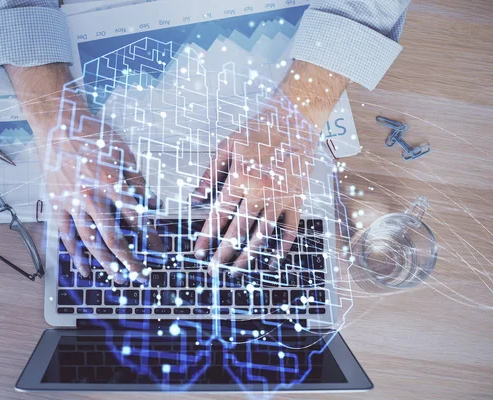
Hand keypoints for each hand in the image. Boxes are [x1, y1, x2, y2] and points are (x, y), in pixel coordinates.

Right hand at [41, 108, 162, 282]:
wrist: (58, 123)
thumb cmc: (93, 135)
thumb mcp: (124, 153)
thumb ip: (139, 182)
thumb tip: (156, 205)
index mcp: (112, 183)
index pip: (137, 219)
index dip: (151, 237)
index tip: (160, 250)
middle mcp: (92, 197)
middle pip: (114, 237)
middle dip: (130, 259)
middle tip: (141, 275)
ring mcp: (72, 203)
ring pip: (90, 241)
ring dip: (105, 263)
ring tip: (118, 278)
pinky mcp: (57, 204)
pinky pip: (65, 235)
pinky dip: (74, 255)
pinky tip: (84, 270)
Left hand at [192, 109, 314, 275]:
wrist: (293, 121)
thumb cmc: (258, 131)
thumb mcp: (226, 147)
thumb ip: (209, 174)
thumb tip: (195, 198)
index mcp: (240, 179)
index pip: (218, 216)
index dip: (206, 238)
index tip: (199, 253)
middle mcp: (260, 192)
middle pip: (238, 231)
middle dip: (223, 254)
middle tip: (214, 270)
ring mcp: (281, 197)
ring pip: (262, 235)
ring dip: (248, 256)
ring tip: (237, 270)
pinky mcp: (297, 199)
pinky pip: (290, 229)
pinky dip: (282, 247)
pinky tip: (272, 259)